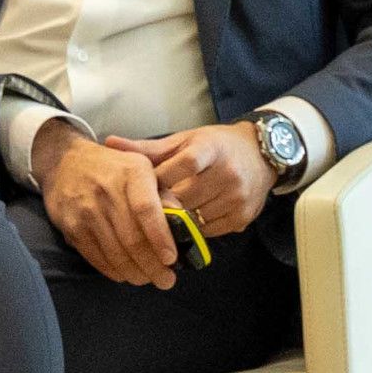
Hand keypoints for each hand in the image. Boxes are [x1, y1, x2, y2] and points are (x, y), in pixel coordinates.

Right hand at [38, 128, 176, 287]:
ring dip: (134, 272)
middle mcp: (107, 191)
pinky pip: (95, 256)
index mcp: (132, 173)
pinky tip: (126, 274)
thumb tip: (184, 225)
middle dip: (152, 265)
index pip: (147, 209)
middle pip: (131, 238)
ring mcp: (86, 210)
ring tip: (149, 280)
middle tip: (167, 281)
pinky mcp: (71, 226)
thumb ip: (164, 194)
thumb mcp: (143, 168)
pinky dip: (113, 270)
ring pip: (114, 252)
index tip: (172, 259)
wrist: (65, 163)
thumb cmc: (115, 169)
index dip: (160, 237)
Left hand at [123, 120, 270, 239]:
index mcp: (212, 149)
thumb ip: (148, 148)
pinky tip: (188, 220)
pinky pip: (208, 231)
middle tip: (147, 207)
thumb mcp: (185, 140)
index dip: (161, 178)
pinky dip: (193, 229)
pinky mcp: (243, 217)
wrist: (262, 156)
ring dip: (177, 219)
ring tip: (166, 215)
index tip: (147, 185)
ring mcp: (238, 198)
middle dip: (163, 203)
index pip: (183, 166)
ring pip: (194, 219)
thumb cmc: (216, 146)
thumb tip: (109, 143)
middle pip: (185, 197)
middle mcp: (229, 174)